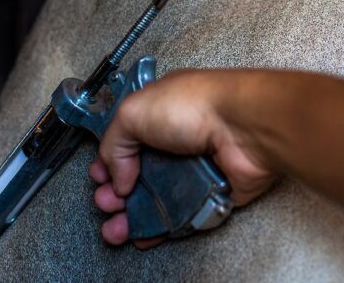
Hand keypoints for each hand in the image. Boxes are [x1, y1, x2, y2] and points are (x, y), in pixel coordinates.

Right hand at [89, 70, 276, 246]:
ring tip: (116, 229)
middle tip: (105, 204)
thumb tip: (116, 176)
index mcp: (158, 114)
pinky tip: (143, 236)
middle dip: (116, 193)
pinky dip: (163, 228)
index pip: (127, 141)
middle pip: (139, 174)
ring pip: (159, 199)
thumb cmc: (196, 106)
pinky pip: (184, 215)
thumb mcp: (134, 112)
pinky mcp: (212, 194)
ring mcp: (195, 169)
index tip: (98, 178)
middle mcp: (177, 141)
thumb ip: (114, 144)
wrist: (245, 127)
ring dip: (134, 216)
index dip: (110, 161)